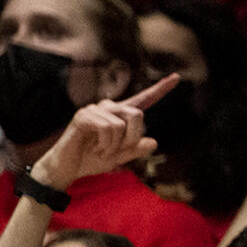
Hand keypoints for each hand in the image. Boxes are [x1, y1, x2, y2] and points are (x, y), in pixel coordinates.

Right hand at [31, 76, 179, 186]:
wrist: (68, 168)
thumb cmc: (92, 160)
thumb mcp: (120, 157)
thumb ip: (136, 150)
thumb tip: (153, 141)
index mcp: (120, 115)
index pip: (143, 100)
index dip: (160, 89)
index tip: (177, 77)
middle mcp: (108, 107)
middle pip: (137, 114)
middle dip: (132, 138)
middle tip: (117, 151)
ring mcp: (94, 110)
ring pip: (122, 124)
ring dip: (116, 145)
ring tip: (102, 150)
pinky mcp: (83, 117)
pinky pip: (108, 128)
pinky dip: (106, 144)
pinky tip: (96, 149)